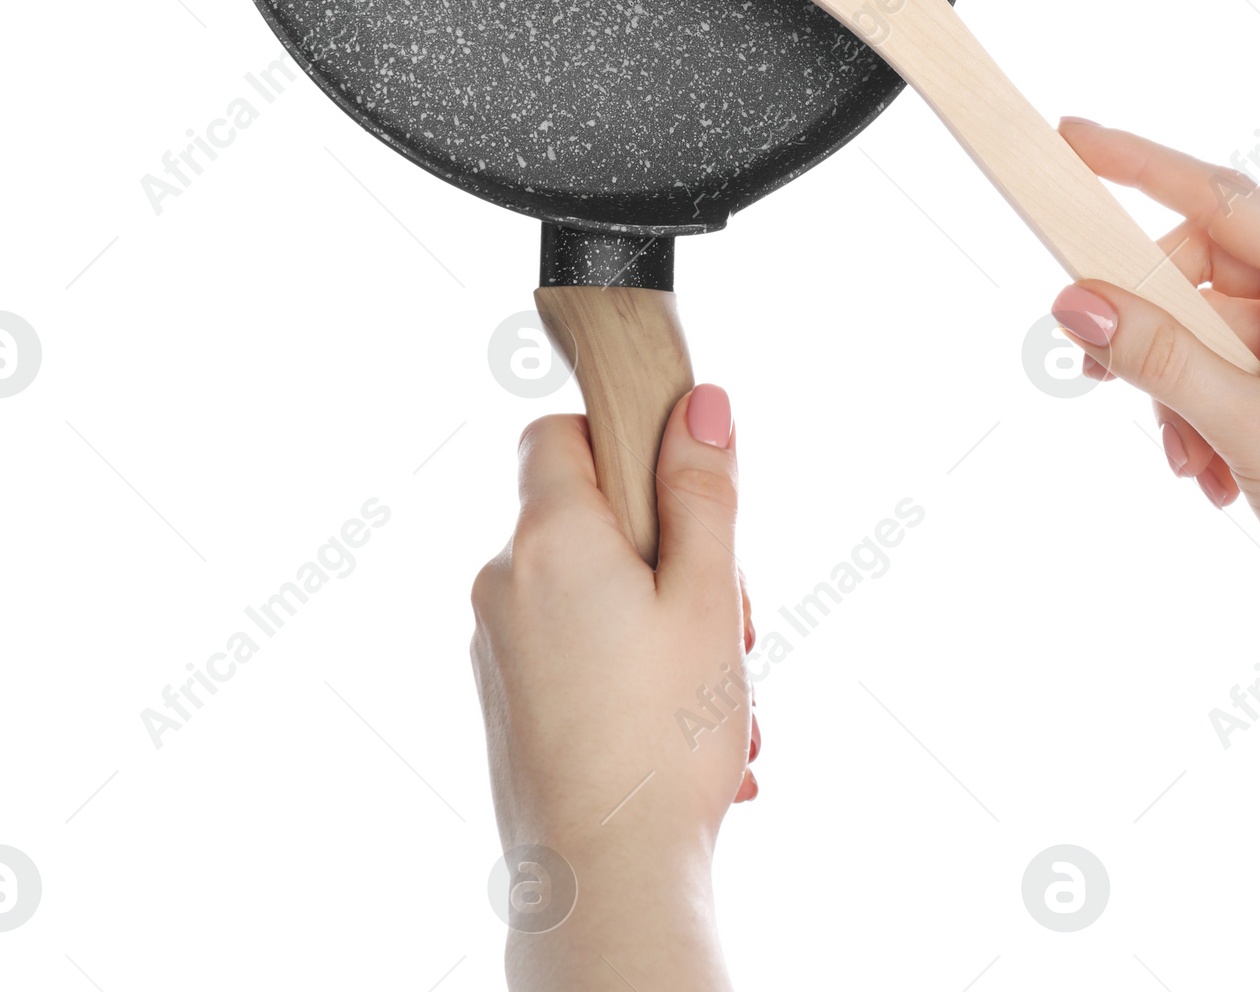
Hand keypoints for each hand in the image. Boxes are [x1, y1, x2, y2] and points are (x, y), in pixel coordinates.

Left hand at [471, 386, 755, 991]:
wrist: (605, 886)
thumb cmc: (663, 738)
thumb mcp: (707, 595)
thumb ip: (703, 490)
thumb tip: (699, 401)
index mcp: (549, 539)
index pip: (556, 433)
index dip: (621, 443)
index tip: (680, 493)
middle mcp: (503, 584)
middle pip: (589, 520)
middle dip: (669, 555)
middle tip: (733, 620)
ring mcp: (498, 650)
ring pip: (592, 595)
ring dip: (664, 628)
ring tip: (725, 702)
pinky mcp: (508, 706)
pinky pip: (576, 655)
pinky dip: (632, 673)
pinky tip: (695, 741)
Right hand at [1049, 120, 1259, 861]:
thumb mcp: (1251, 430)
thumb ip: (1160, 358)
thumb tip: (1075, 300)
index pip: (1222, 199)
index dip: (1141, 163)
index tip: (1073, 138)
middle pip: (1202, 273)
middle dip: (1152, 333)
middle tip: (1102, 377)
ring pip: (1204, 331)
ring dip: (1176, 394)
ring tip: (1189, 461)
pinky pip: (1223, 373)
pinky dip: (1200, 418)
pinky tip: (1212, 476)